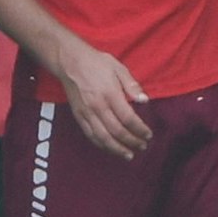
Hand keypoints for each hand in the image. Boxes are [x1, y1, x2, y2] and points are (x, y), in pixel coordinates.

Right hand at [51, 33, 149, 158]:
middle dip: (132, 141)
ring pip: (103, 137)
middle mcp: (97, 106)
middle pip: (117, 131)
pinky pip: (90, 135)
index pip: (128, 118)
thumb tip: (144, 100)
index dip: (140, 129)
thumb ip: (132, 85)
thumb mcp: (118, 67)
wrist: (69, 62)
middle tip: (142, 146)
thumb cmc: (95, 63)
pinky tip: (110, 148)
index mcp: (110, 93)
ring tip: (128, 154)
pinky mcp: (78, 116)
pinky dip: (102, 145)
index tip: (148, 134)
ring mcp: (86, 113)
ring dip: (117, 149)